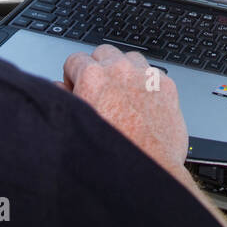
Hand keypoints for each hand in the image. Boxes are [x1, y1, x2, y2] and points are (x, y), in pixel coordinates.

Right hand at [61, 44, 187, 177]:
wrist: (144, 174)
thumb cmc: (109, 156)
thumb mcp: (74, 125)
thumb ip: (64, 98)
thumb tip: (60, 87)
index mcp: (92, 77)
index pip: (75, 59)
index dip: (74, 76)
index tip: (78, 88)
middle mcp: (120, 70)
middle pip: (103, 53)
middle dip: (99, 69)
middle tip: (100, 92)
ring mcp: (146, 76)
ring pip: (130, 58)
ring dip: (124, 71)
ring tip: (122, 96)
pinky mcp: (166, 87)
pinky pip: (152, 74)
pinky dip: (146, 84)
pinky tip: (142, 104)